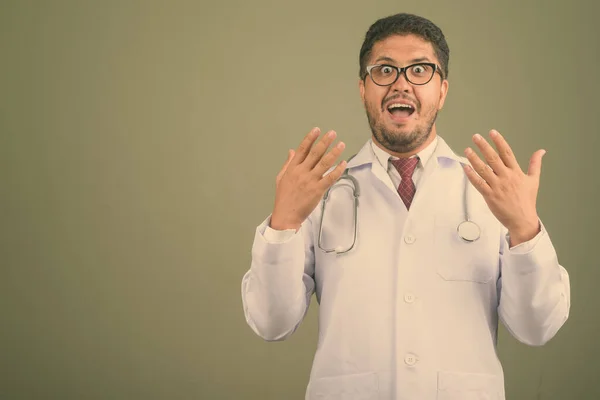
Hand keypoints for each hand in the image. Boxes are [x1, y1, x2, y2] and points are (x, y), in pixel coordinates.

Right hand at [271, 127, 346, 230]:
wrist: (286, 215)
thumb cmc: (283, 197)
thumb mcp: (281, 178)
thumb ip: (288, 163)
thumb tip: (292, 151)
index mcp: (292, 168)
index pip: (302, 150)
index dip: (310, 138)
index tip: (317, 129)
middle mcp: (302, 172)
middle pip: (315, 153)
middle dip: (325, 142)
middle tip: (333, 133)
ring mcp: (310, 181)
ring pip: (325, 163)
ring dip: (334, 153)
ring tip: (341, 144)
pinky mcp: (318, 190)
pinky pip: (330, 178)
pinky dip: (338, 170)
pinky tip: (343, 163)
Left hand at [463, 130, 544, 245]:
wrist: (522, 219)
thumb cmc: (527, 200)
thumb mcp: (534, 180)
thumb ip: (535, 164)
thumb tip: (541, 151)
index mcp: (516, 172)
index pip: (507, 153)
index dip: (499, 142)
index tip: (492, 132)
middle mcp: (506, 177)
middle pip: (493, 158)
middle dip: (484, 146)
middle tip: (475, 136)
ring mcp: (497, 186)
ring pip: (484, 170)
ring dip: (474, 159)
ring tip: (467, 150)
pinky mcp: (490, 196)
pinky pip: (479, 184)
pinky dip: (472, 175)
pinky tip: (465, 167)